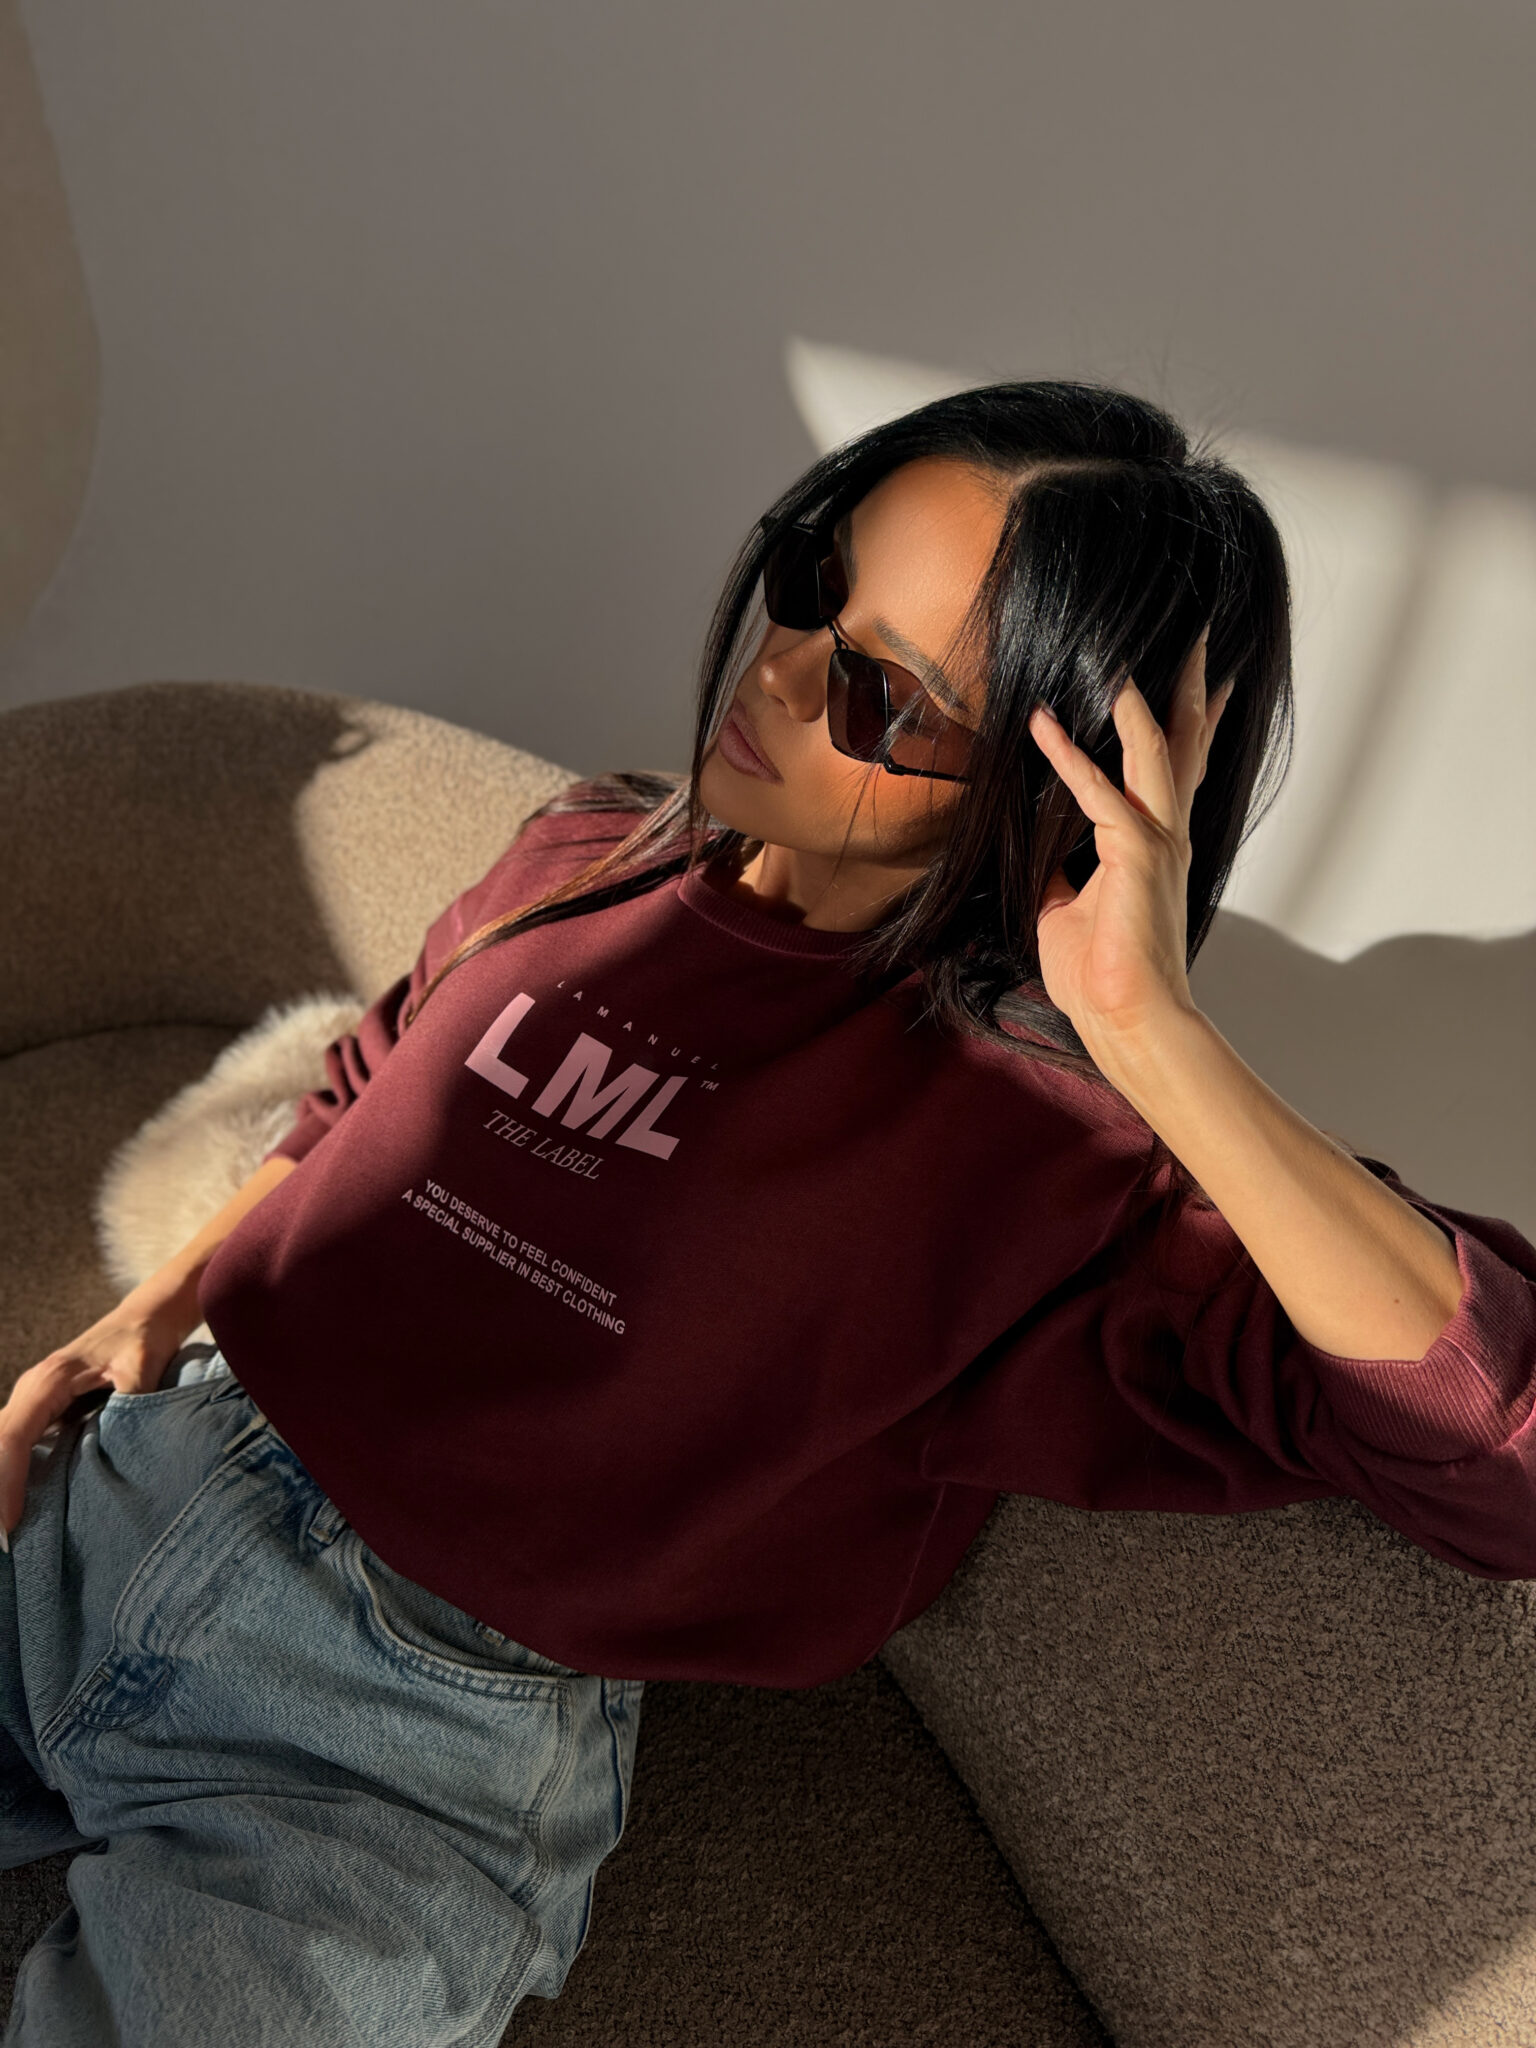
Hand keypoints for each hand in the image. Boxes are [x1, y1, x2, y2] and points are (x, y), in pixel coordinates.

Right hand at [0, 1303, 188, 1544]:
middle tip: (4, 1543)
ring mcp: (33, 1402)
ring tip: (8, 1533)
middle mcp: (31, 1392)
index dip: (6, 1483)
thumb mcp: (143, 1365)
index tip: (10, 1525)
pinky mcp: (42, 1412)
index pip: (13, 1438)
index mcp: (48, 1383)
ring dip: (0, 1485)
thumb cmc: (144, 1339)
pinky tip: (19, 1507)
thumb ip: (132, 1399)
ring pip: (1, 1447)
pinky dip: (10, 1475)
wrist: (147, 1318)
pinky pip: (16, 1446)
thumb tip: (125, 1439)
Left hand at [1026, 629, 1234, 1053]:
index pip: (1175, 771)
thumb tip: (1033, 857)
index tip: (1205, 683)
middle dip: (1191, 690)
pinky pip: (1096, 793)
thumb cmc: (1100, 978)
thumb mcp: (1064, 912)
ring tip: (1126, 654)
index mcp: (1154, 847)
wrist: (1125, 1020)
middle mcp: (1165, 835)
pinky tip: (1043, 723)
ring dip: (1140, 701)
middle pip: (1184, 746)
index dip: (1186, 725)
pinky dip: (1067, 757)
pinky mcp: (1132, 855)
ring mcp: (1156, 843)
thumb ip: (1057, 874)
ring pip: (1154, 752)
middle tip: (1202, 639)